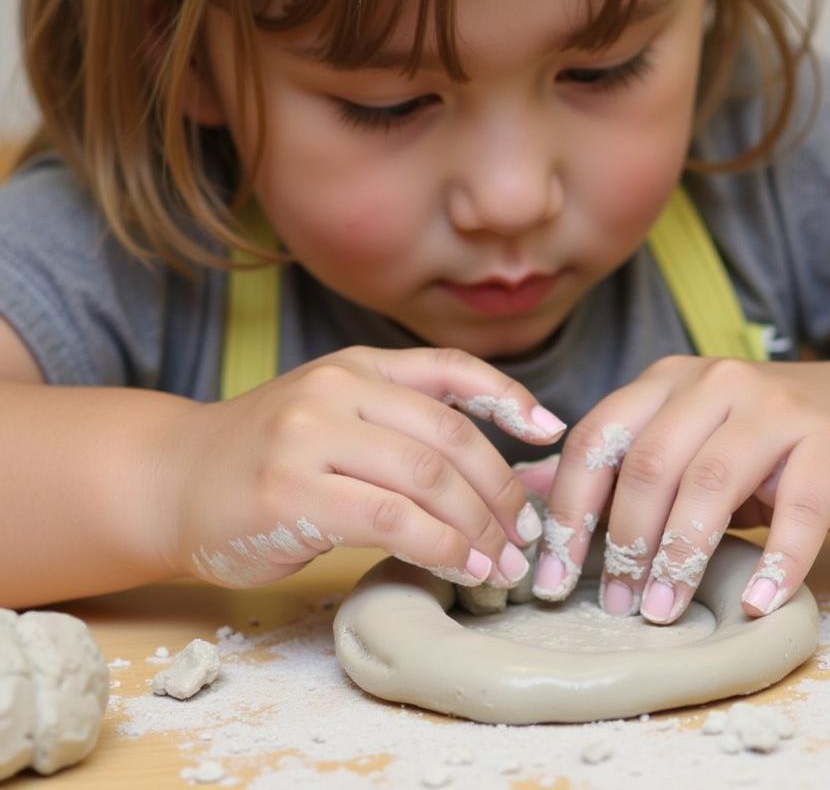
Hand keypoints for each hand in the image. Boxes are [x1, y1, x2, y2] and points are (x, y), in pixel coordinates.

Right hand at [160, 346, 564, 587]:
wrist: (172, 479)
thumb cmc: (267, 456)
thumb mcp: (333, 416)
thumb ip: (402, 426)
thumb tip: (502, 466)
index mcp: (356, 366)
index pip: (451, 369)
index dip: (510, 397)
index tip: (550, 433)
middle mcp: (337, 389)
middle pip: (450, 437)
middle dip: (501, 491)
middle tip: (524, 535)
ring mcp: (310, 436)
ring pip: (427, 478)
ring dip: (478, 527)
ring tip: (501, 563)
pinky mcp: (291, 491)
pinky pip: (391, 518)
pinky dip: (440, 547)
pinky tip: (460, 568)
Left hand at [531, 355, 829, 621]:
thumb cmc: (770, 440)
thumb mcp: (689, 439)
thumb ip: (620, 462)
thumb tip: (527, 488)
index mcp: (668, 381)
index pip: (598, 439)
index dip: (568, 511)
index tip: (552, 578)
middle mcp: (715, 382)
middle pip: (649, 464)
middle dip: (622, 541)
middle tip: (616, 603)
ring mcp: (777, 408)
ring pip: (710, 481)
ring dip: (680, 555)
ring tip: (663, 612)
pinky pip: (799, 508)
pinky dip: (776, 561)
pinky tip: (756, 602)